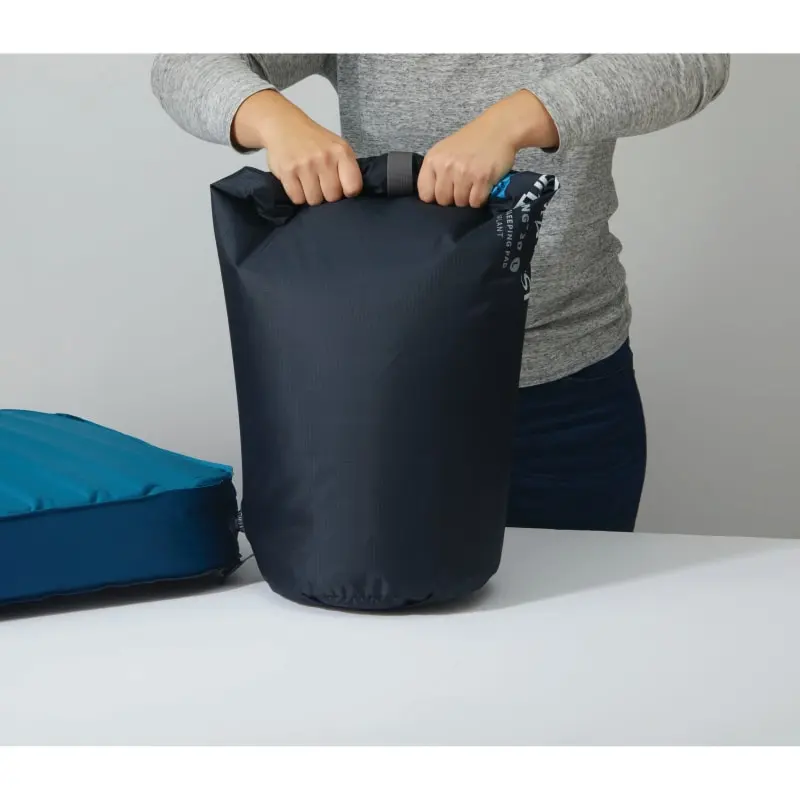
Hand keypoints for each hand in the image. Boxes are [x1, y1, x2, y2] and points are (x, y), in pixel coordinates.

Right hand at [232, 89, 362, 205]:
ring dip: (311, 196)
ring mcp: (305, 165)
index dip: (347, 192)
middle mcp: (324, 158)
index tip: (341, 187)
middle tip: (321, 183)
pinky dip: (297, 195)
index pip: (353, 187)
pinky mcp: (287, 172)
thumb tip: (349, 195)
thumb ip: (346, 168)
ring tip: (308, 182)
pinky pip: (297, 199)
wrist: (283, 124)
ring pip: (314, 200)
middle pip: (332, 197)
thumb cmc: (314, 140)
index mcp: (341, 152)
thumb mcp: (337, 147)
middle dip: (327, 195)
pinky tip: (297, 182)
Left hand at [417, 89, 558, 207]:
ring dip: (467, 198)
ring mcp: (464, 173)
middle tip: (462, 187)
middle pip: (443, 201)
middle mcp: (446, 166)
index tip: (444, 192)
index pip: (424, 194)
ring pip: (460, 203)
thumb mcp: (444, 151)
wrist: (499, 128)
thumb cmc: (471, 141)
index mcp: (433, 159)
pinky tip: (482, 187)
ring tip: (473, 184)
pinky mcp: (482, 178)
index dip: (434, 197)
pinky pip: (475, 202)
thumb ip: (435, 172)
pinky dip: (480, 199)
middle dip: (452, 198)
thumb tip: (432, 198)